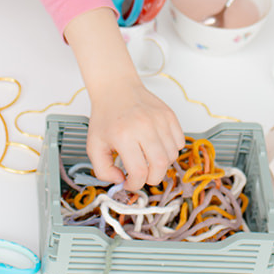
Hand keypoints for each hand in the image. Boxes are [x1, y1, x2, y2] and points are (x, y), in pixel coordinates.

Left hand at [86, 77, 185, 191]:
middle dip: (152, 179)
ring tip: (148, 159)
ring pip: (172, 156)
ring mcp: (160, 120)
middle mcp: (144, 127)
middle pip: (160, 166)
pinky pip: (180, 142)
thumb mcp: (93, 145)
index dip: (135, 184)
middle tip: (142, 177)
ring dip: (161, 165)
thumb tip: (120, 180)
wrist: (116, 89)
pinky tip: (157, 147)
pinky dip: (171, 150)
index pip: (139, 172)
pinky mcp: (169, 115)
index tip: (129, 183)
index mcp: (123, 136)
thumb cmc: (106, 116)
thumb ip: (102, 170)